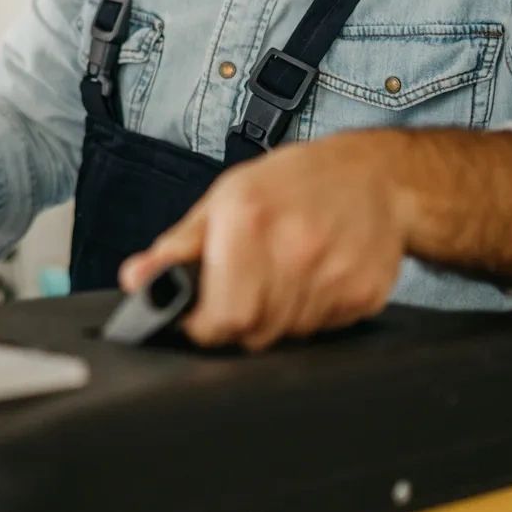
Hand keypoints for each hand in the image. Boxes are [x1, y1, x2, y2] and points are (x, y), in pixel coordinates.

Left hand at [117, 132, 406, 349]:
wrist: (375, 175)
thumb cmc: (293, 183)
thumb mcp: (225, 198)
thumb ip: (178, 246)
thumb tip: (136, 281)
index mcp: (248, 222)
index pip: (220, 318)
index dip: (203, 326)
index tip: (201, 318)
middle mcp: (294, 250)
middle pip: (253, 333)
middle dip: (239, 322)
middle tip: (245, 290)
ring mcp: (334, 275)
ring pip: (287, 336)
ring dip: (276, 318)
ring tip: (283, 276)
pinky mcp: (364, 294)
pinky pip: (323, 331)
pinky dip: (311, 315)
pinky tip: (314, 277)